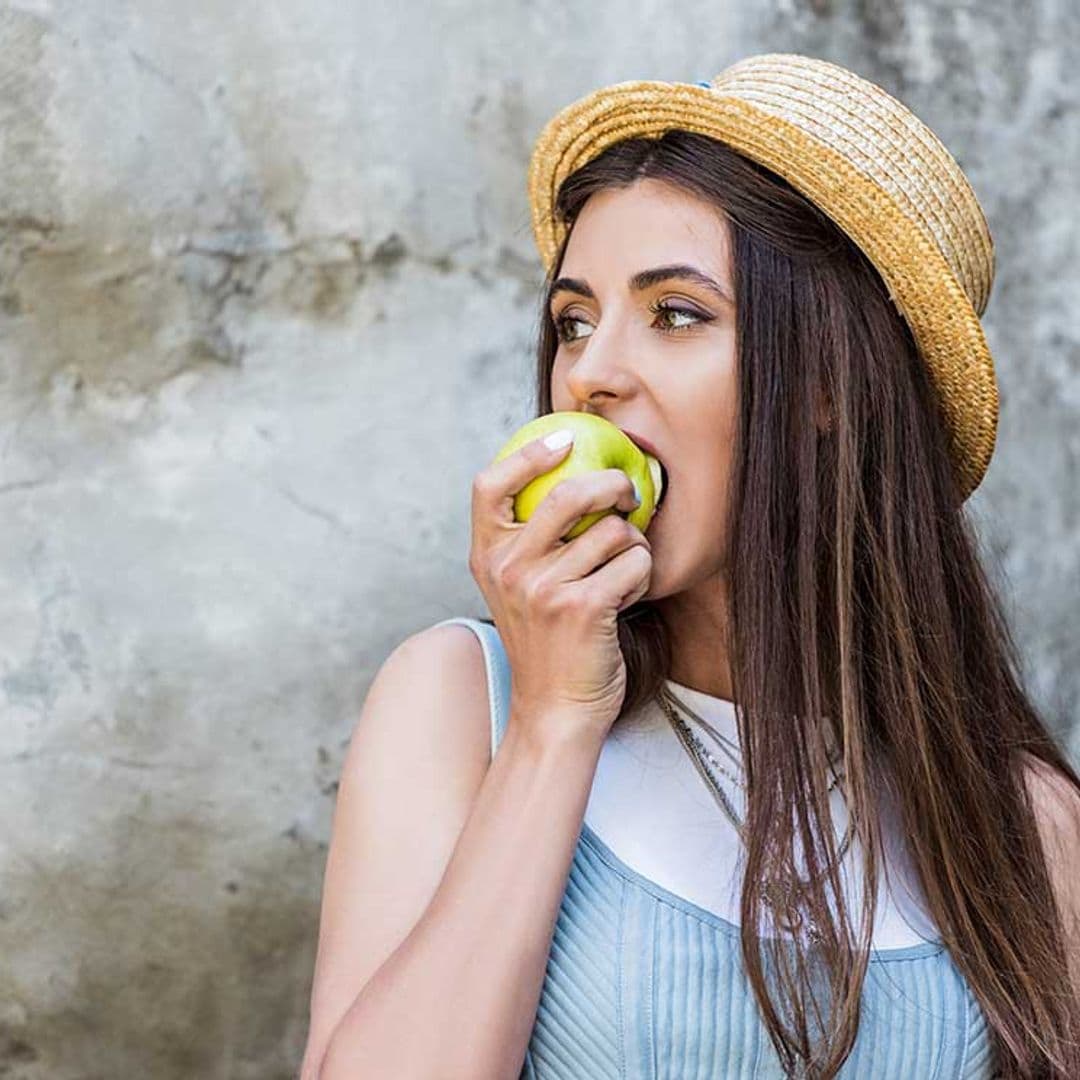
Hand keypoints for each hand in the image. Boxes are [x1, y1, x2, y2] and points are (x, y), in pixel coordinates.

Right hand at [469, 429, 652, 748]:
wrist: (555, 709)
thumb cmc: (548, 642)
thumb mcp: (518, 590)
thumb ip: (527, 542)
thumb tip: (568, 474)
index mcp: (487, 557)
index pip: (488, 485)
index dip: (527, 454)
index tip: (564, 439)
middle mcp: (509, 569)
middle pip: (567, 493)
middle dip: (611, 485)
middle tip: (628, 494)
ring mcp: (544, 588)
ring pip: (613, 530)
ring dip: (633, 545)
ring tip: (623, 570)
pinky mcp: (584, 608)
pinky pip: (634, 560)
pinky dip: (642, 573)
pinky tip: (630, 593)